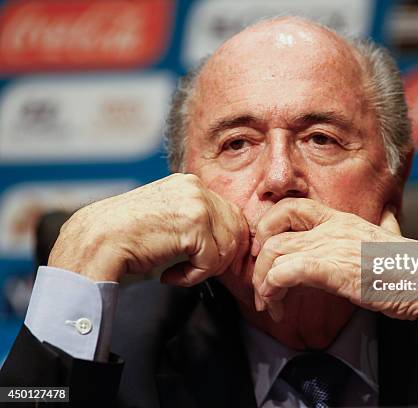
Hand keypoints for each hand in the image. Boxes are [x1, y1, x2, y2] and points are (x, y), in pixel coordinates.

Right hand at [48, 173, 249, 284]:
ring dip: (205, 269)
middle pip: (236, 229)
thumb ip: (192, 219)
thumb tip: (229, 236)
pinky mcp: (195, 224)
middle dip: (219, 257)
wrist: (96, 242)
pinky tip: (169, 275)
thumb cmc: (126, 237)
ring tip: (178, 273)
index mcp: (189, 184)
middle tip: (193, 271)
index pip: (231, 215)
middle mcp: (195, 187)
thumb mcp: (165, 217)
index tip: (206, 262)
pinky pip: (211, 262)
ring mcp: (197, 203)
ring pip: (227, 247)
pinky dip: (193, 277)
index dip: (224, 244)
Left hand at [251, 198, 417, 348]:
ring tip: (270, 304)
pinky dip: (273, 290)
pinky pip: (285, 273)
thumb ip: (383, 226)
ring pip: (273, 255)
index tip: (267, 251)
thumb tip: (389, 216)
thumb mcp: (390, 239)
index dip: (269, 225)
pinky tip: (278, 307)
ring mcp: (329, 247)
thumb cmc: (409, 266)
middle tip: (263, 288)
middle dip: (260, 265)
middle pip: (273, 236)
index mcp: (340, 220)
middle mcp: (330, 228)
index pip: (291, 207)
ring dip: (263, 283)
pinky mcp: (330, 269)